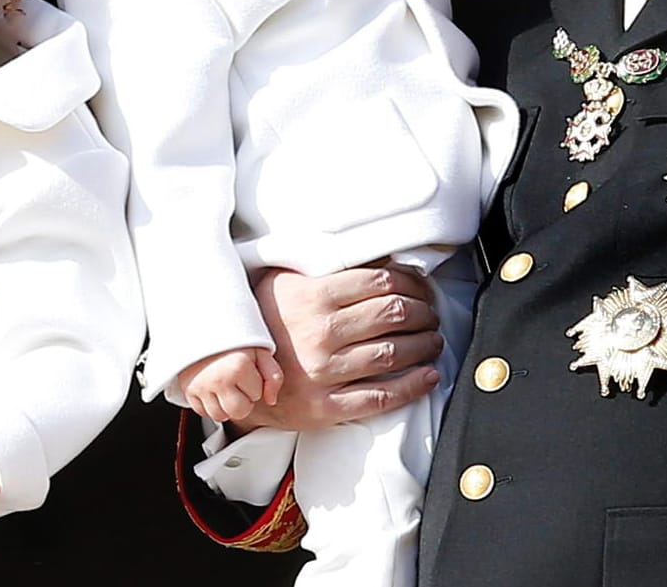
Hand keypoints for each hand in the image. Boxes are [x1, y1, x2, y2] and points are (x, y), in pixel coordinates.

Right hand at [179, 347, 283, 422]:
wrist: (200, 326)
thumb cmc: (233, 339)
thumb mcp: (260, 350)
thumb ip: (273, 375)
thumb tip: (271, 400)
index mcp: (239, 366)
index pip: (257, 395)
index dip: (255, 383)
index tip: (247, 368)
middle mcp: (218, 379)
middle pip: (239, 412)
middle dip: (242, 400)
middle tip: (238, 381)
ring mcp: (201, 386)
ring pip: (220, 415)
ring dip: (225, 404)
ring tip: (225, 384)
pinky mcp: (187, 390)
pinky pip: (202, 412)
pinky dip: (208, 404)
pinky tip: (212, 388)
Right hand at [236, 264, 441, 432]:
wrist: (233, 374)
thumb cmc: (265, 322)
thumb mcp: (285, 282)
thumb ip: (326, 269)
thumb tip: (381, 259)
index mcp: (312, 297)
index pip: (380, 281)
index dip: (412, 282)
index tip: (422, 287)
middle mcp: (320, 333)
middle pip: (393, 315)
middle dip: (423, 312)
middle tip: (430, 313)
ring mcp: (324, 372)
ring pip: (393, 354)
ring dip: (424, 345)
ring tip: (433, 340)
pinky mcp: (326, 406)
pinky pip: (381, 397)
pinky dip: (412, 386)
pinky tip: (428, 376)